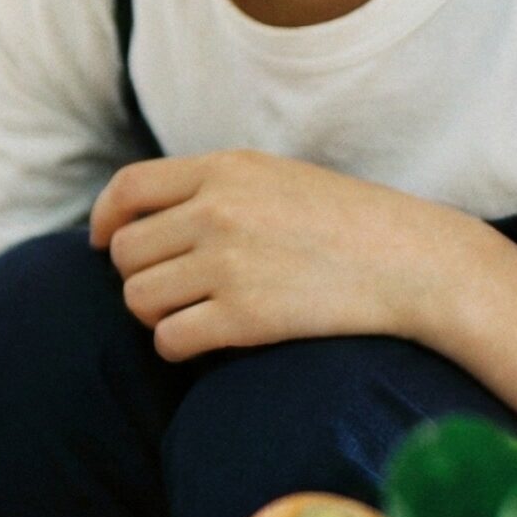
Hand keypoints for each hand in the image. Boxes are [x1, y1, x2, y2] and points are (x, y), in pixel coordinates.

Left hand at [87, 150, 467, 360]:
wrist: (416, 263)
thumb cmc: (346, 222)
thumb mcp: (273, 177)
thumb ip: (210, 188)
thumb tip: (139, 216)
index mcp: (223, 169)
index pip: (128, 188)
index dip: (104, 218)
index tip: (101, 242)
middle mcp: (216, 211)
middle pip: (126, 252)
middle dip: (138, 274)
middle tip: (172, 288)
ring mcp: (228, 263)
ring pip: (138, 298)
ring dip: (155, 313)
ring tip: (193, 313)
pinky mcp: (245, 317)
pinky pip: (169, 339)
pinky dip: (176, 346)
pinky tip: (202, 342)